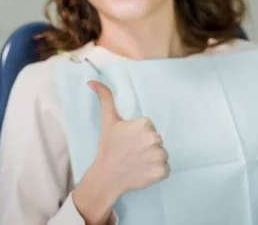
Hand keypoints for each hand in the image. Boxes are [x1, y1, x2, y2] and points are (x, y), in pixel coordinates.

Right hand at [73, 81, 168, 224]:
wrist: (108, 175)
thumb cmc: (108, 147)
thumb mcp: (107, 120)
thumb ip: (105, 98)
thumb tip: (92, 82)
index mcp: (144, 123)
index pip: (147, 126)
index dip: (137, 133)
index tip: (128, 140)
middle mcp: (154, 138)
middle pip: (155, 139)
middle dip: (145, 144)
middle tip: (131, 151)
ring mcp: (159, 155)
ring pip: (161, 153)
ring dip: (152, 157)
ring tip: (137, 161)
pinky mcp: (162, 171)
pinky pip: (165, 168)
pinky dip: (156, 170)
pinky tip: (143, 170)